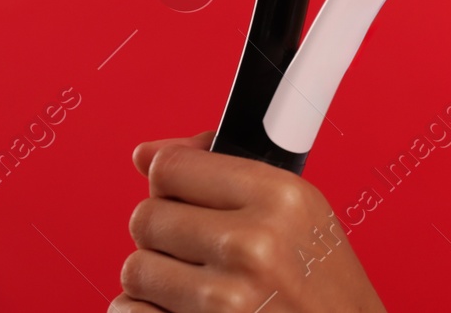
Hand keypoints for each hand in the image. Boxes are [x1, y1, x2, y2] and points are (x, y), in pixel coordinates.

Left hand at [114, 131, 386, 312]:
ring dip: (156, 278)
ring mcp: (223, 298)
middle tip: (197, 249)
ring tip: (197, 284)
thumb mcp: (298, 212)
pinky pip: (127, 311)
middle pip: (146, 216)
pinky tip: (180, 310)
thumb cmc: (323, 284)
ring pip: (134, 267)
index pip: (172, 167)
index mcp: (281, 197)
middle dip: (163, 233)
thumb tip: (145, 153)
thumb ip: (227, 175)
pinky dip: (144, 312)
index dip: (170, 181)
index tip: (180, 193)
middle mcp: (252, 243)